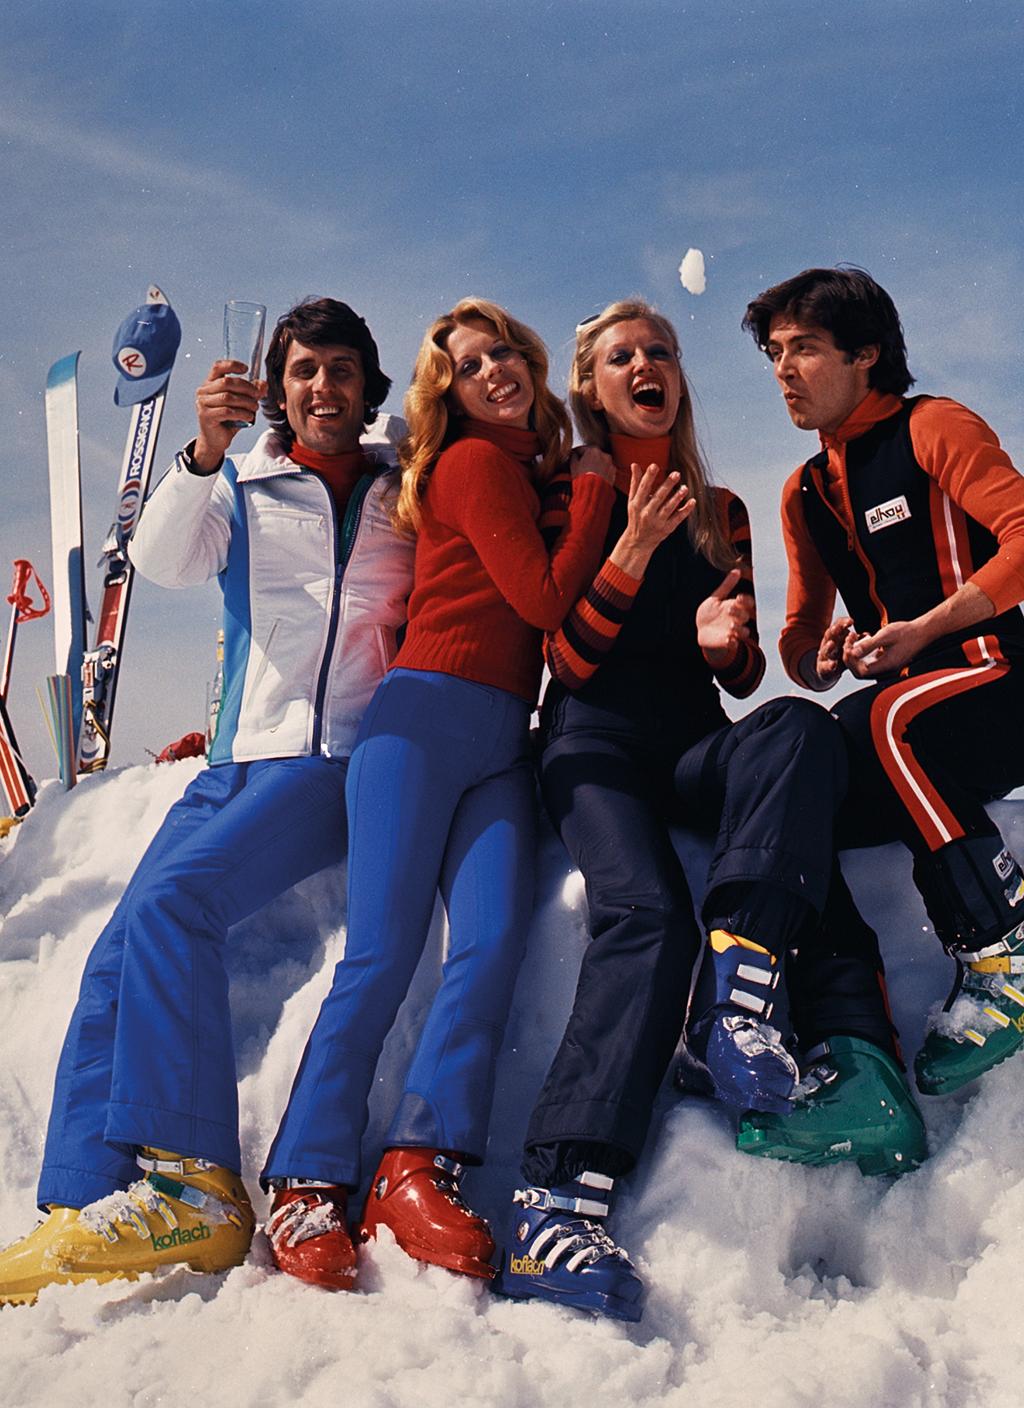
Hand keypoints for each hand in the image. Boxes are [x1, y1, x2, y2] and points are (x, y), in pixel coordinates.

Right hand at [194, 359, 267, 467]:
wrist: (215, 440)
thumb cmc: (227, 420)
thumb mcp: (241, 404)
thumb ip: (251, 393)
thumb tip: (263, 384)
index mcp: (210, 383)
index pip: (218, 367)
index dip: (232, 365)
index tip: (246, 369)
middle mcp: (203, 391)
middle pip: (227, 382)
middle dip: (246, 387)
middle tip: (258, 395)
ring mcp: (203, 403)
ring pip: (228, 397)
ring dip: (246, 402)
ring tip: (255, 408)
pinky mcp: (206, 416)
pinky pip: (227, 411)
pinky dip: (241, 413)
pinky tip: (249, 416)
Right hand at [569, 445, 615, 482]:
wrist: (594, 491)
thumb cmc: (583, 478)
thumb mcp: (574, 466)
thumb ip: (573, 458)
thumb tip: (574, 456)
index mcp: (592, 450)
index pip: (582, 449)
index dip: (576, 453)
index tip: (574, 455)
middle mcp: (603, 454)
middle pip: (593, 454)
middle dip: (588, 459)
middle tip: (582, 465)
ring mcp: (610, 463)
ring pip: (601, 461)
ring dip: (596, 464)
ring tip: (590, 472)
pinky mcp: (613, 472)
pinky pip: (606, 469)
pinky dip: (602, 471)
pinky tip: (597, 477)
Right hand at [607, 463, 692, 577]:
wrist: (638, 542)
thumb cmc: (636, 516)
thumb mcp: (632, 501)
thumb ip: (635, 483)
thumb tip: (634, 464)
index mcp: (637, 505)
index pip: (643, 489)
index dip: (649, 477)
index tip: (654, 466)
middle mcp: (647, 513)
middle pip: (658, 498)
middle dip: (667, 486)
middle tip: (676, 474)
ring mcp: (658, 522)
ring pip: (669, 508)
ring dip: (677, 498)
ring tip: (685, 488)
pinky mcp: (667, 528)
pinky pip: (678, 518)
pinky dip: (685, 510)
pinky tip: (692, 501)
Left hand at [696, 569, 753, 658]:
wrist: (701, 630)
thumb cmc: (710, 613)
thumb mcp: (716, 598)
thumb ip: (727, 585)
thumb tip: (737, 570)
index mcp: (735, 607)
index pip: (747, 603)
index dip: (745, 601)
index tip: (738, 597)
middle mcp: (737, 619)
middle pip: (745, 616)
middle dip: (739, 613)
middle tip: (729, 609)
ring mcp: (733, 632)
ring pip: (744, 632)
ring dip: (740, 630)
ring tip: (731, 626)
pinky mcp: (727, 642)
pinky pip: (734, 644)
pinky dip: (732, 642)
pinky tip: (727, 639)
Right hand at [814, 616, 854, 684]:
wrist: (829, 670)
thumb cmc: (841, 654)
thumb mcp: (850, 645)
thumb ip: (857, 640)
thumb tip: (867, 635)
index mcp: (836, 636)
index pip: (838, 626)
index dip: (843, 623)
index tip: (851, 621)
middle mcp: (828, 643)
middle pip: (829, 635)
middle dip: (833, 631)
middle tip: (837, 629)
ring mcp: (824, 655)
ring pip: (824, 650)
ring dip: (828, 647)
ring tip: (831, 644)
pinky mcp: (822, 668)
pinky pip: (824, 667)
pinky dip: (828, 666)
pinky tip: (833, 665)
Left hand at [844, 619, 928, 676]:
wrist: (921, 633)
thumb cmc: (906, 633)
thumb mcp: (886, 635)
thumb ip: (869, 645)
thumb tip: (854, 652)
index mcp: (887, 666)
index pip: (861, 672)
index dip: (851, 661)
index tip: (847, 647)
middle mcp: (886, 671)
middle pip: (860, 672)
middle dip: (850, 658)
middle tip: (848, 643)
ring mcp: (886, 669)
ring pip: (864, 668)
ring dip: (855, 656)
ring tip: (853, 640)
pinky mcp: (886, 664)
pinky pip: (869, 664)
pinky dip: (862, 655)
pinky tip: (861, 642)